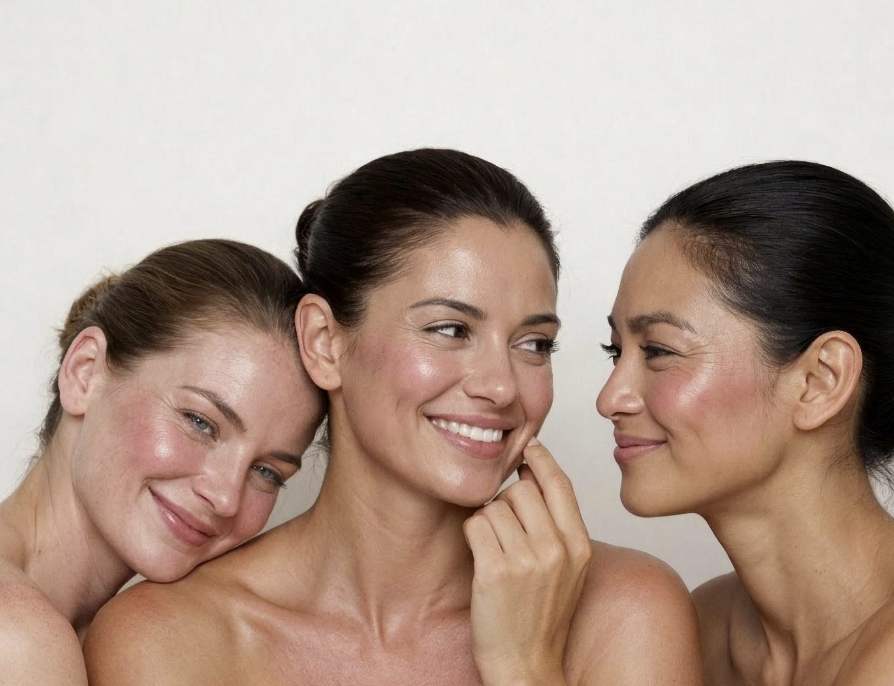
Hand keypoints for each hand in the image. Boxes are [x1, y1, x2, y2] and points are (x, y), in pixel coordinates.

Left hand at [464, 438, 591, 685]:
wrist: (525, 664)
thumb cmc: (542, 616)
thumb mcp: (568, 569)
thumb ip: (559, 526)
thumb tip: (535, 478)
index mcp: (578, 546)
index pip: (559, 484)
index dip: (542, 460)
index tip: (530, 447)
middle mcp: (556, 550)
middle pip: (522, 491)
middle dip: (507, 501)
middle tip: (504, 528)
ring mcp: (526, 561)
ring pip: (495, 506)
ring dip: (487, 521)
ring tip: (495, 549)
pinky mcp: (495, 572)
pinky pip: (475, 524)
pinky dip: (472, 534)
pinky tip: (481, 556)